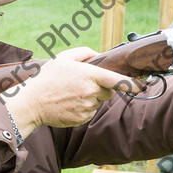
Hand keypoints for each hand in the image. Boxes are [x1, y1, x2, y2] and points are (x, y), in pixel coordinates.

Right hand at [4, 47, 142, 135]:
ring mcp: (87, 107)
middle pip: (109, 92)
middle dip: (101, 88)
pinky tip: (69, 103)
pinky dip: (84, 108)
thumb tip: (98, 56)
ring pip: (99, 102)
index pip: (117, 81)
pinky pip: (90, 112)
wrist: (31, 103)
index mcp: (89, 75)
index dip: (132, 84)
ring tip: (71, 94)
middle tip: (82, 84)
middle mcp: (91, 92)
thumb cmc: (46, 78)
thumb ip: (84, 53)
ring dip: (91, 98)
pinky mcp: (82, 118)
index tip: (141, 87)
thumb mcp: (63, 58)